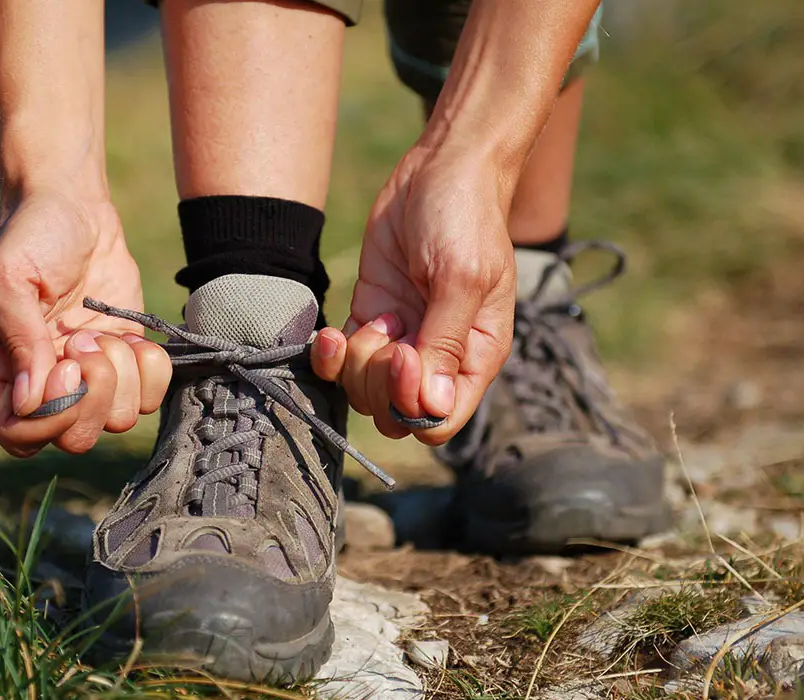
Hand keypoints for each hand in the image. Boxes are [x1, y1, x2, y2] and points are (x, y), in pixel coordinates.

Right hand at [0, 191, 171, 456]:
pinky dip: (150, 373)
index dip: (50, 415)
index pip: (17, 435)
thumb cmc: (30, 238)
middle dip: (93, 395)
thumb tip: (30, 402)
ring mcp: (85, 379)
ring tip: (103, 334)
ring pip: (114, 423)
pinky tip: (133, 338)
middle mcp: (38, 386)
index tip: (65, 364)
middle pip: (71, 439)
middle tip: (87, 342)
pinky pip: (148, 399)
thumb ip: (20, 340)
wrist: (74, 209)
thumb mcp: (9, 278)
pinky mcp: (124, 365)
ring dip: (122, 379)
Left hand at [311, 145, 515, 444]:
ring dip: (357, 362)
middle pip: (395, 414)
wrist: (440, 170)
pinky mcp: (370, 318)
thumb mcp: (460, 277)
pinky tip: (333, 332)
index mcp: (475, 357)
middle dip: (378, 382)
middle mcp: (438, 358)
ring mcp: (401, 340)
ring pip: (364, 392)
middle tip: (388, 330)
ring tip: (378, 317)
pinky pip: (341, 362)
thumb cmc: (464, 218)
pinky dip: (330, 356)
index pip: (439, 422)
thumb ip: (445, 342)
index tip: (405, 356)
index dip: (411, 404)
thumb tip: (432, 407)